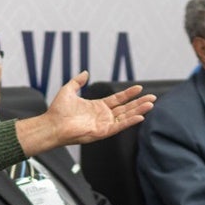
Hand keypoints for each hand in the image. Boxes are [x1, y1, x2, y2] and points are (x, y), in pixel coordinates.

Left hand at [15, 71, 155, 154]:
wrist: (52, 124)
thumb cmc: (58, 110)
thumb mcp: (69, 90)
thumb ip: (78, 81)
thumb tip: (85, 72)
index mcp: (97, 106)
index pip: (118, 99)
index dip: (128, 93)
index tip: (139, 88)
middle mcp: (103, 116)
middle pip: (126, 108)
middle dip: (139, 103)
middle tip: (152, 97)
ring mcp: (104, 124)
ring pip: (125, 116)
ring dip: (138, 111)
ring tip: (151, 104)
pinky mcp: (102, 132)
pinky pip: (119, 126)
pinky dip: (130, 122)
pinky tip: (140, 116)